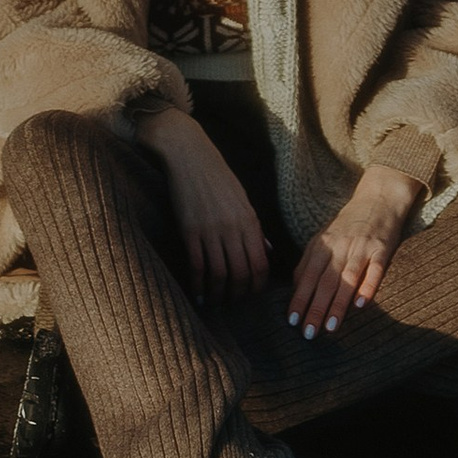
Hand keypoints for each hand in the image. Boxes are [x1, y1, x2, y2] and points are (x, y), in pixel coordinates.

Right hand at [135, 105, 268, 298]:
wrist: (189, 155)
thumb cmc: (218, 177)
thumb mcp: (243, 201)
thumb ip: (255, 229)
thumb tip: (268, 253)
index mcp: (249, 221)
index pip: (260, 264)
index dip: (257, 285)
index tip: (251, 294)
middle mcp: (233, 228)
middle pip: (241, 273)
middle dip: (239, 294)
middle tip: (233, 303)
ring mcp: (210, 230)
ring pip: (220, 274)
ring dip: (218, 294)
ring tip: (216, 302)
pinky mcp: (189, 230)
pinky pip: (197, 266)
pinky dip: (199, 285)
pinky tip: (198, 294)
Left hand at [288, 164, 424, 337]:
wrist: (378, 198)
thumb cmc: (348, 224)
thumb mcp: (324, 238)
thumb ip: (310, 262)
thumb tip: (295, 289)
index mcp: (322, 244)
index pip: (306, 275)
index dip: (299, 299)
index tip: (292, 321)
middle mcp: (339, 245)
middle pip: (324, 281)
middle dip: (314, 309)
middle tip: (308, 334)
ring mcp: (361, 246)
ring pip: (347, 278)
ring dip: (337, 304)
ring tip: (330, 328)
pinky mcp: (383, 247)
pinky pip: (375, 269)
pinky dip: (368, 286)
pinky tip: (361, 304)